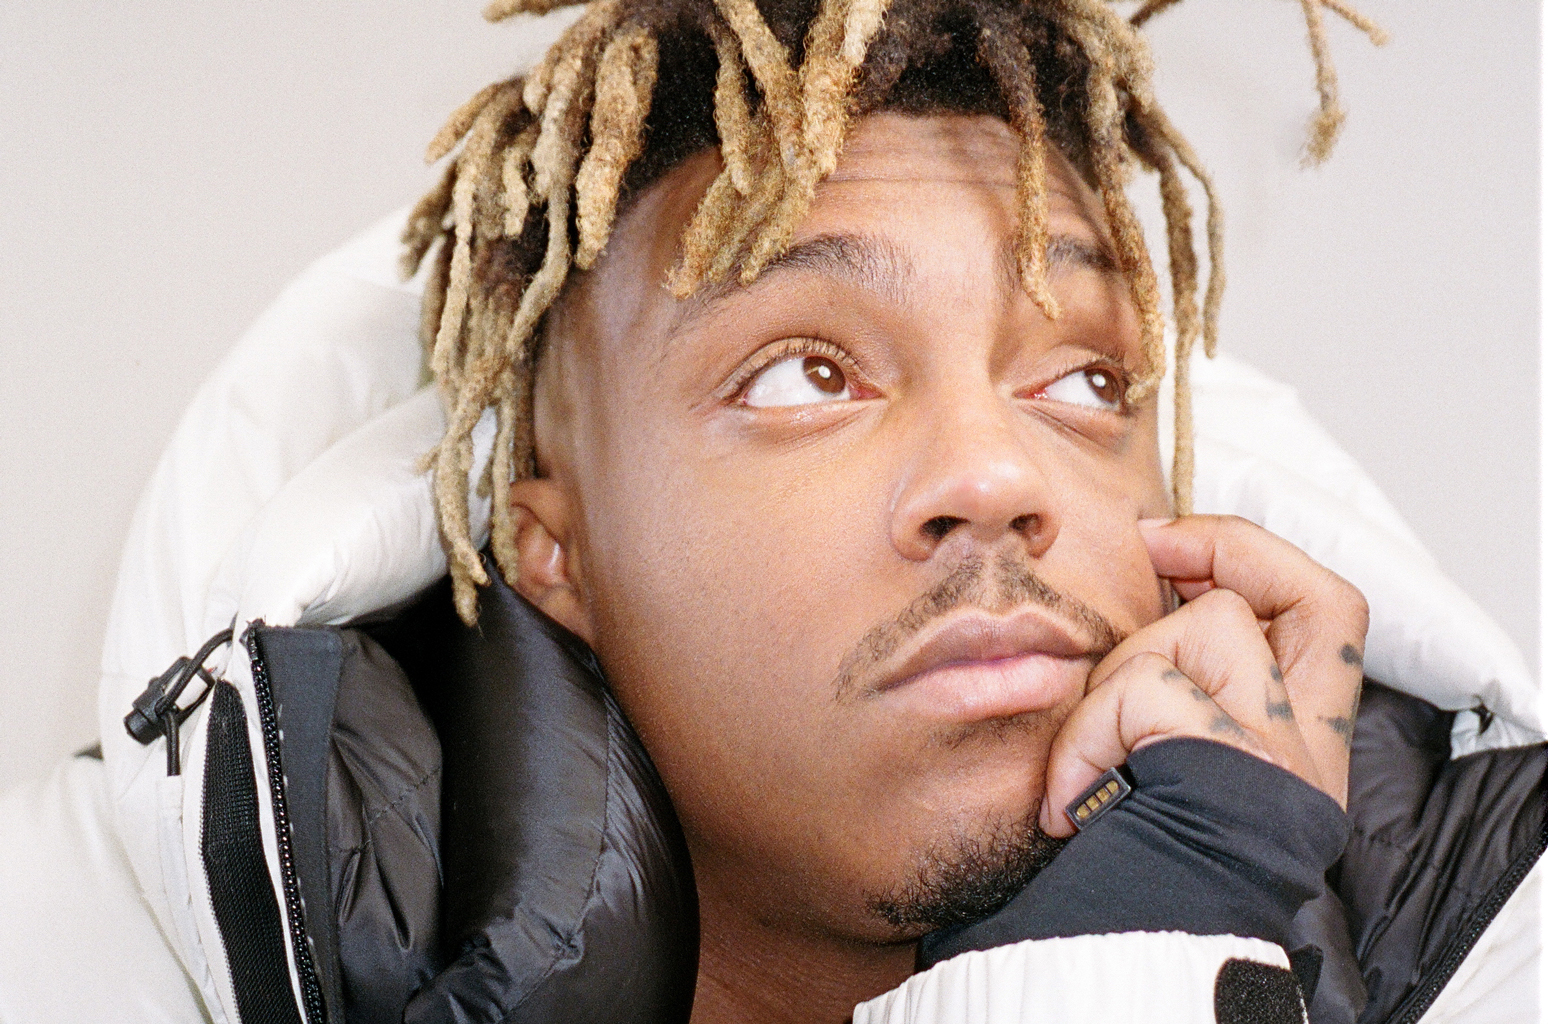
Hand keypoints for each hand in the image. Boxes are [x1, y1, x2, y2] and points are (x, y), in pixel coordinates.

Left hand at [1039, 515, 1368, 837]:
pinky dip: (1086, 738)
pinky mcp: (1236, 764)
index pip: (1324, 616)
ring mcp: (1279, 755)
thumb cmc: (1108, 863)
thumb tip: (1129, 592)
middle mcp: (1306, 751)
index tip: (1169, 544)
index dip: (1254, 558)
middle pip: (1320, 599)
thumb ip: (1164, 685)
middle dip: (1229, 551)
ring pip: (1205, 628)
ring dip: (1119, 673)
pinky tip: (1069, 803)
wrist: (1111, 958)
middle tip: (1149, 549)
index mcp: (1291, 749)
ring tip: (1087, 757)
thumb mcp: (1148, 760)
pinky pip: (1144, 693)